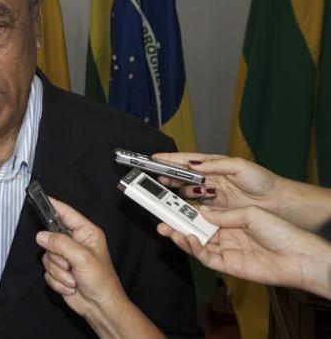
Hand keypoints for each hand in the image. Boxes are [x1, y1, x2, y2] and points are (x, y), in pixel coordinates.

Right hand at [35, 198, 127, 316]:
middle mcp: (75, 243)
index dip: (53, 206)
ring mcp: (67, 258)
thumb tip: (42, 236)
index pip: (66, 213)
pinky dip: (57, 280)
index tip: (40, 199)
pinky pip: (47, 271)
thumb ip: (60, 243)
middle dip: (57, 255)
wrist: (100, 307)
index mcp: (86, 233)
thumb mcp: (82, 257)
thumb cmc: (102, 281)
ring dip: (59, 271)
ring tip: (73, 278)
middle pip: (51, 238)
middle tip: (69, 264)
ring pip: (47, 257)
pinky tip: (70, 285)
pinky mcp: (60, 271)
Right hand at [152, 152, 280, 211]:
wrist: (275, 203)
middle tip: (156, 177)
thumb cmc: (261, 181)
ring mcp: (210, 194)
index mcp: (212, 165)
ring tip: (170, 193)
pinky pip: (194, 207)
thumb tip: (194, 164)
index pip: (187, 161)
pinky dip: (186, 207)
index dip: (170, 159)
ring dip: (177, 192)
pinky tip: (182, 208)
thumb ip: (216, 164)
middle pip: (181, 177)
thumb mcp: (240, 166)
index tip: (155, 158)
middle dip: (167, 176)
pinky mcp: (213, 209)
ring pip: (185, 192)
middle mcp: (208, 179)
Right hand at [157, 205, 330, 298]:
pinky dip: (193, 248)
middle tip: (157, 214)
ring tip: (166, 228)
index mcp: (227, 215)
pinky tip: (188, 239)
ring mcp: (223, 247)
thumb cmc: (280, 229)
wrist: (299, 256)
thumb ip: (223, 214)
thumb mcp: (250, 212)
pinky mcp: (225, 263)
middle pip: (192, 224)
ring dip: (179, 234)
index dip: (184, 201)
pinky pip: (204, 256)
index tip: (168, 193)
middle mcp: (223, 230)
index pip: (200, 206)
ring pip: (194, 241)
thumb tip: (200, 212)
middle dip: (173, 219)